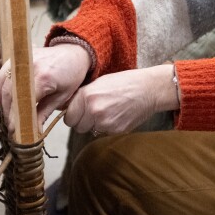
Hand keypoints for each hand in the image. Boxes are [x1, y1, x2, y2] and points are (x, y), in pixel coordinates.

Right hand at [0, 43, 90, 133]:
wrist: (73, 52)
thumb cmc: (71, 75)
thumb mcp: (62, 96)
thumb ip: (45, 112)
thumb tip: (34, 130)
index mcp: (44, 77)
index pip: (24, 101)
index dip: (17, 117)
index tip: (14, 130)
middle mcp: (30, 67)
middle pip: (11, 93)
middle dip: (9, 112)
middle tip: (11, 127)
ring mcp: (23, 60)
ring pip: (4, 84)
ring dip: (2, 102)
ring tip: (6, 117)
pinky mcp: (18, 58)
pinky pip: (3, 72)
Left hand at [64, 64, 178, 135]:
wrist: (148, 89)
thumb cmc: (124, 82)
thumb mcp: (98, 83)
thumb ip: (82, 96)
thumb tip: (67, 107)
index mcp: (86, 96)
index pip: (68, 117)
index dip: (73, 115)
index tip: (78, 112)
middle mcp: (93, 111)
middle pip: (77, 127)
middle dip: (83, 121)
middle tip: (94, 111)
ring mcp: (105, 122)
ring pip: (90, 130)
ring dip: (95, 124)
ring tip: (108, 110)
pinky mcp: (115, 130)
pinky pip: (103, 132)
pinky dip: (107, 126)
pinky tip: (116, 114)